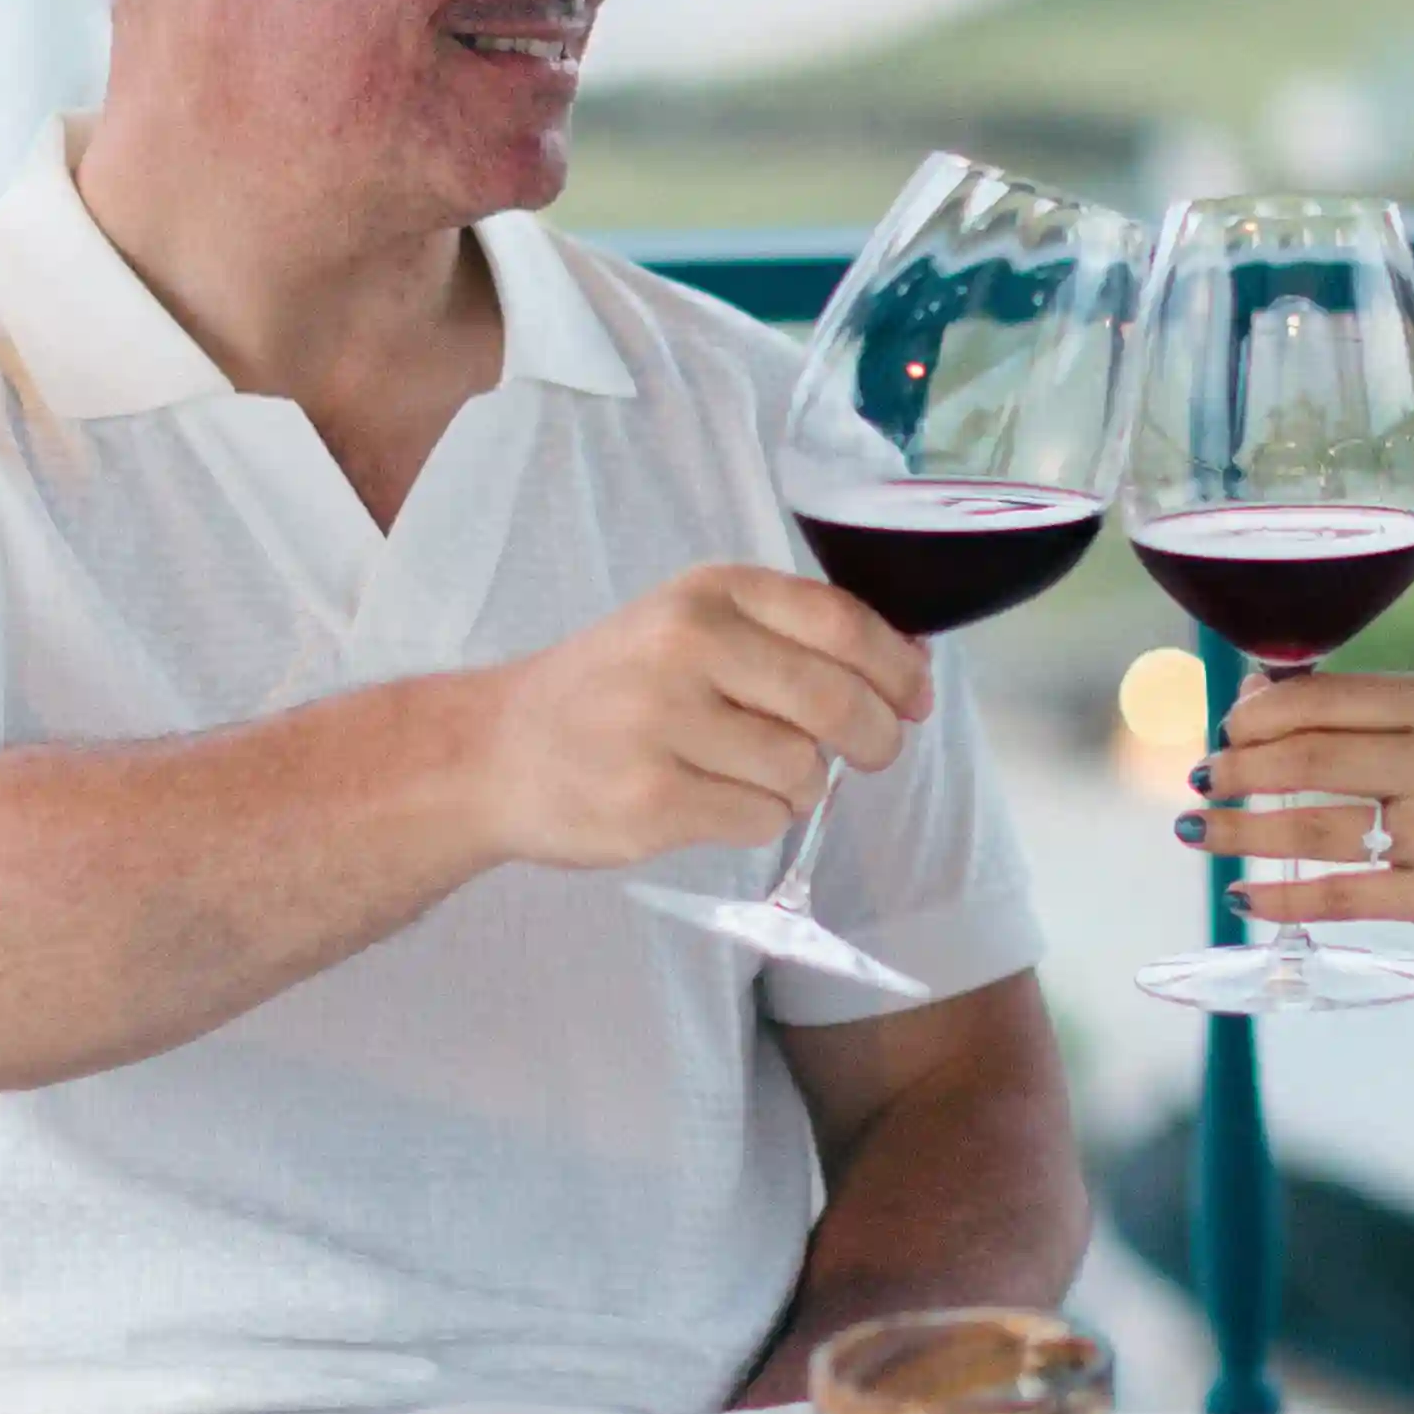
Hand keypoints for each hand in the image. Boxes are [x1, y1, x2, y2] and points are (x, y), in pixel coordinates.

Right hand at [478, 564, 930, 870]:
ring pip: (802, 769)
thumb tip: (908, 670)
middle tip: (872, 754)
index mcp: (706, 593)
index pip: (839, 620)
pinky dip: (758, 819)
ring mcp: (663, 724)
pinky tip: (712, 801)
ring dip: (801, 785)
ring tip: (753, 775)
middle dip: (874, 737)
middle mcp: (684, 646)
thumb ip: (789, 639)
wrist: (497, 751)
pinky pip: (761, 820)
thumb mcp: (688, 628)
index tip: (916, 697)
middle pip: (833, 699)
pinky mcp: (651, 800)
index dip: (896, 665)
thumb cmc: (613, 690)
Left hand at [1194, 669, 1413, 944]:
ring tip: (1201, 831)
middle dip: (1239, 769)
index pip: (1327, 698)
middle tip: (1202, 780)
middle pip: (1312, 759)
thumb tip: (1254, 695)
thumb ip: (1363, 707)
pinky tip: (1243, 894)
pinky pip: (1344, 895)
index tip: (1225, 729)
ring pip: (1317, 827)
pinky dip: (1284, 896)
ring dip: (1243, 831)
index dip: (1258, 715)